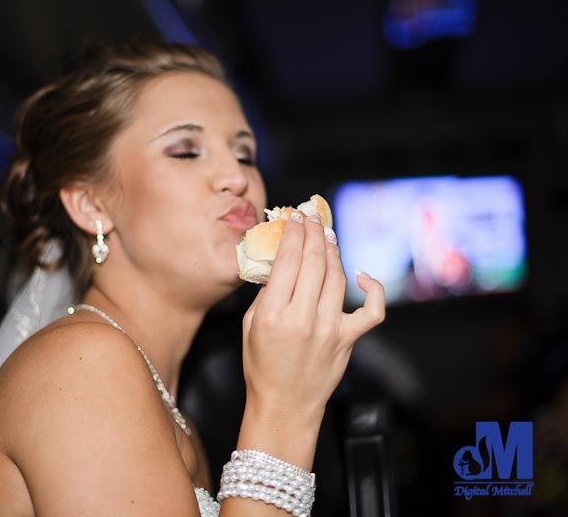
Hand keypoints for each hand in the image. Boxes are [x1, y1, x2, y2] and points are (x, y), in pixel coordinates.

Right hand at [241, 211, 385, 421]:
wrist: (284, 406)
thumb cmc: (262, 367)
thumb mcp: (250, 326)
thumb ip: (265, 293)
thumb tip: (280, 262)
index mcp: (273, 313)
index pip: (288, 259)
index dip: (293, 232)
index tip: (294, 217)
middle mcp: (303, 318)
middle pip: (315, 260)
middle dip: (314, 232)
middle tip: (312, 218)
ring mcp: (329, 329)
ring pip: (338, 276)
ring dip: (333, 251)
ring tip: (327, 237)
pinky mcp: (348, 339)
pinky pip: (372, 310)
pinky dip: (373, 289)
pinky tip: (362, 276)